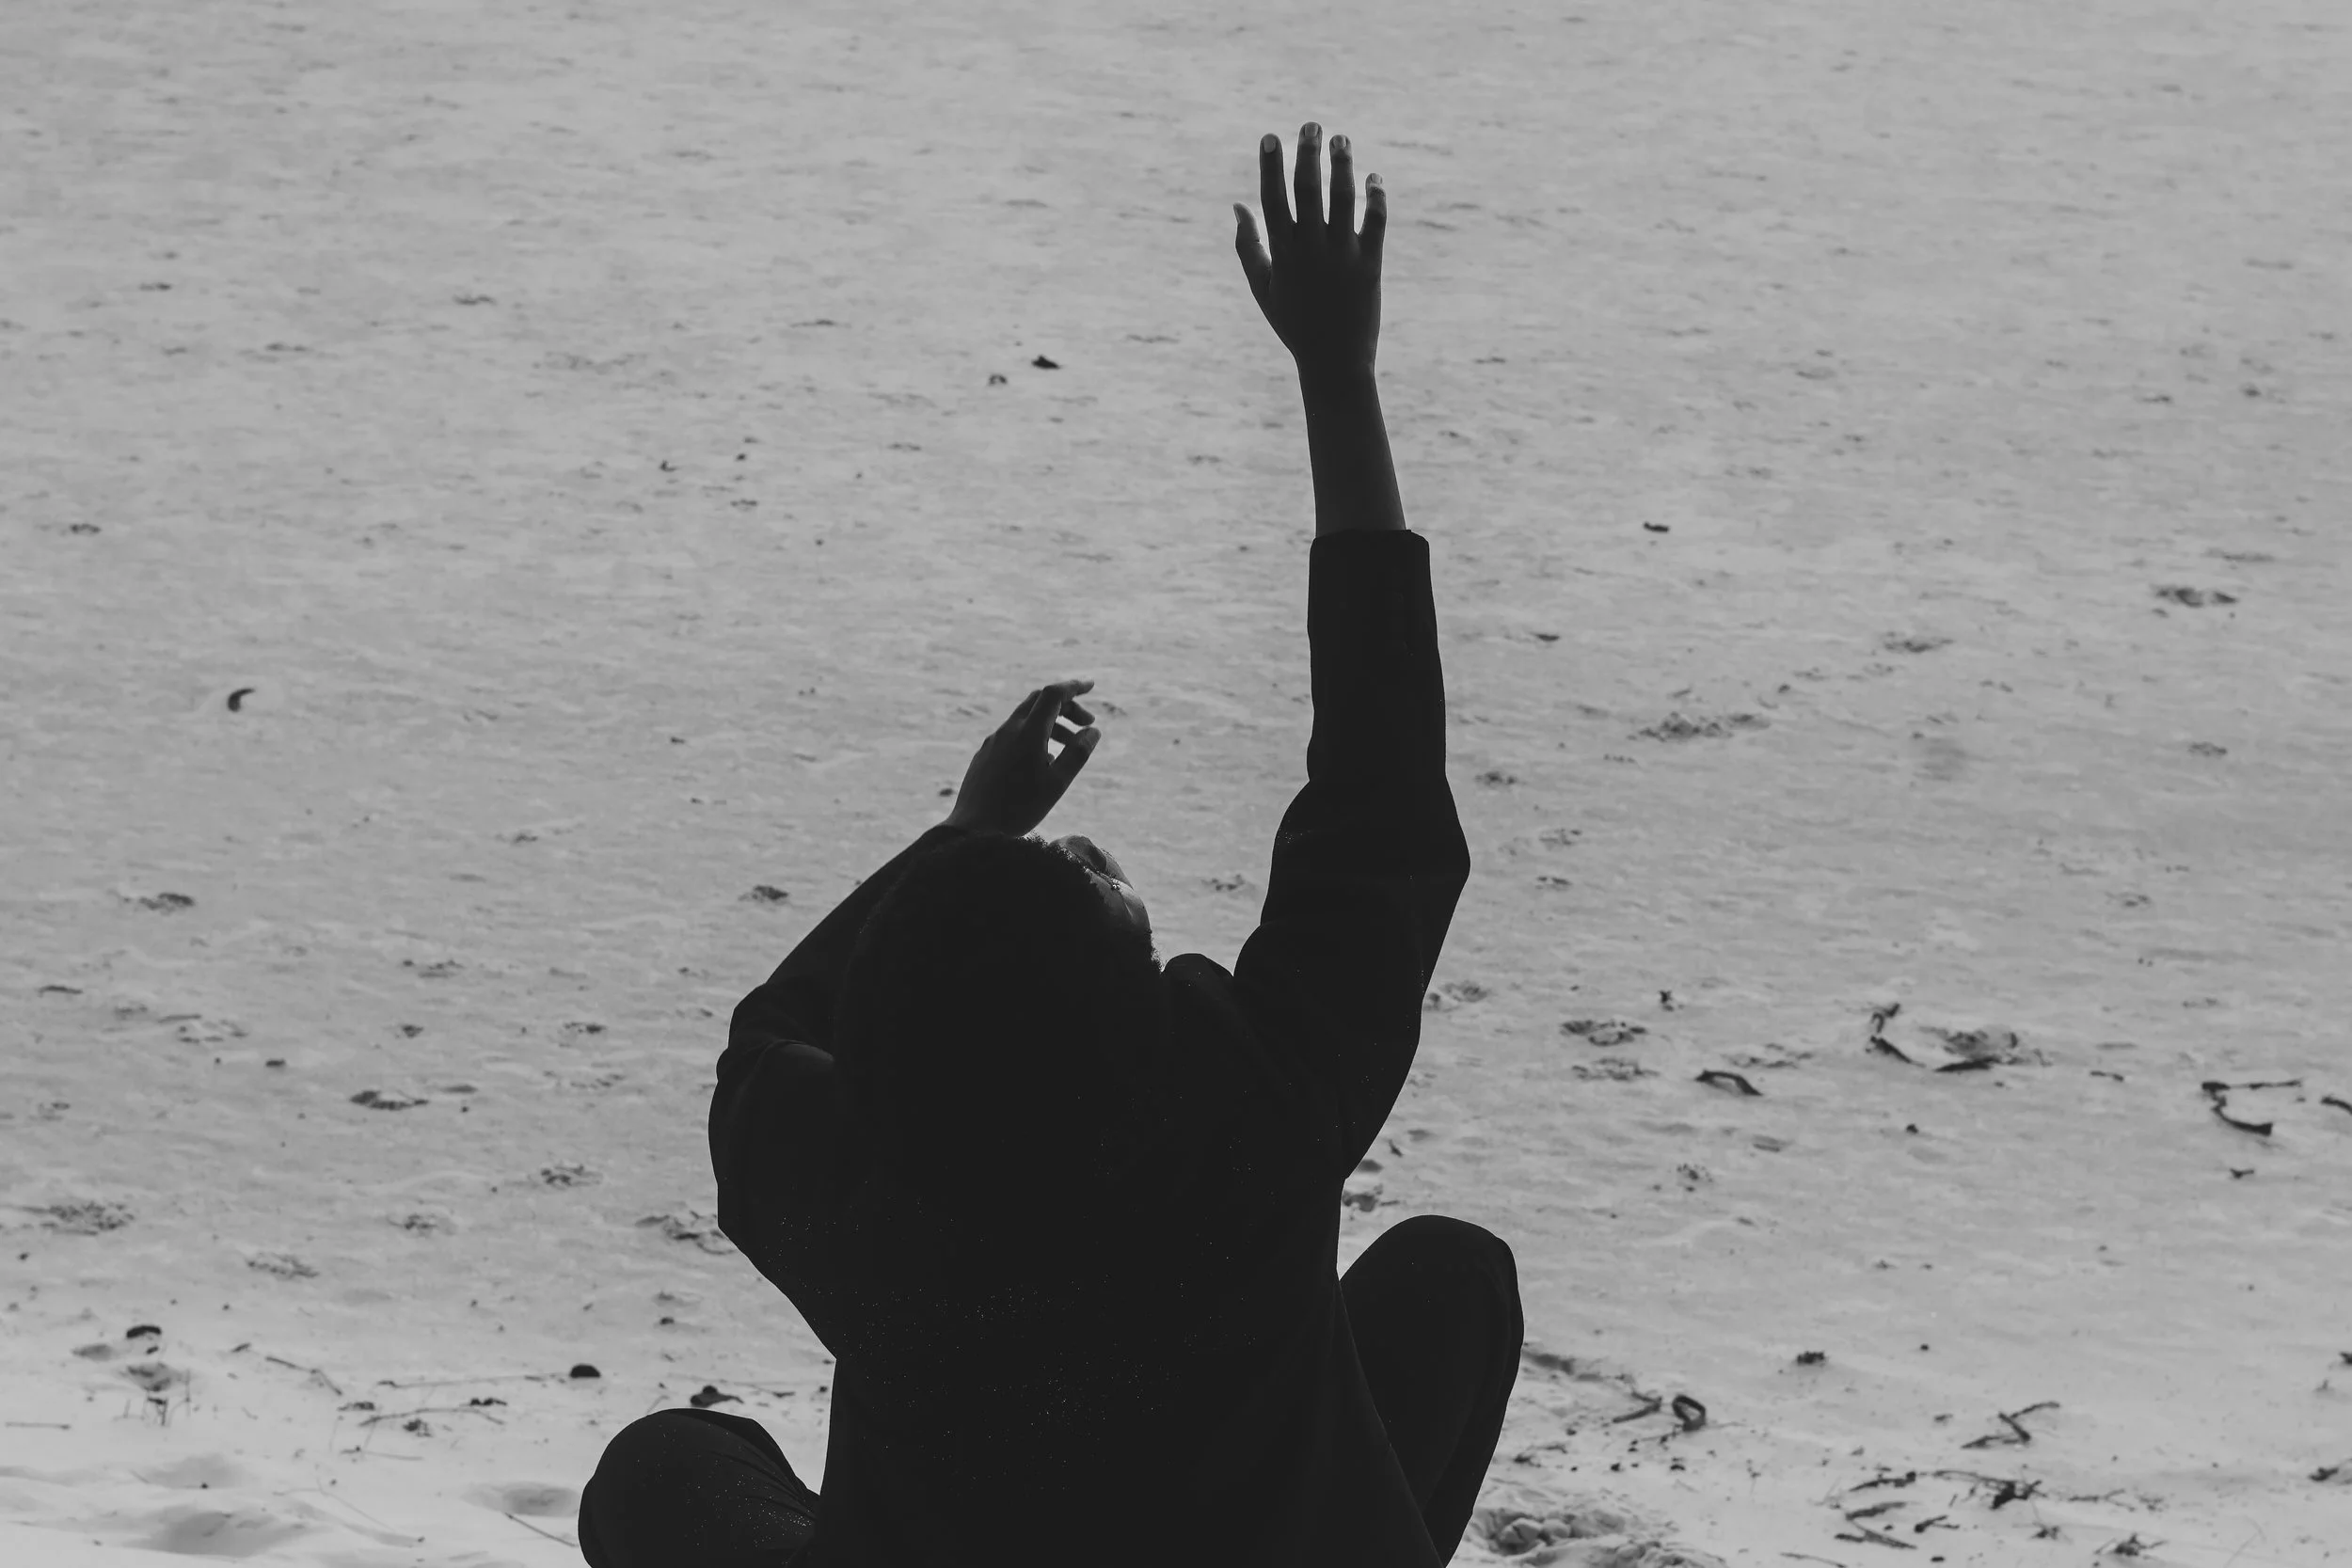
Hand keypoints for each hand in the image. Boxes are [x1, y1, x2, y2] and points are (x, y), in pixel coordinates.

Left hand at [944, 679, 1099, 837]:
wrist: (973, 829)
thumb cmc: (1020, 808)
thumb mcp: (1058, 783)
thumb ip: (1078, 753)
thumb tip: (1093, 732)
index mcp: (1028, 733)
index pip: (1053, 694)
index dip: (1074, 687)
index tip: (1091, 686)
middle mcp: (1008, 730)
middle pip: (1039, 702)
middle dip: (1066, 707)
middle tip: (1087, 724)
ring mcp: (993, 742)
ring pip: (1026, 720)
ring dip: (1051, 725)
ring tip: (1068, 748)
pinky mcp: (985, 755)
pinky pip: (1012, 736)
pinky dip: (1033, 737)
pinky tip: (1041, 763)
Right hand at [1233, 122, 1387, 381]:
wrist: (1334, 362)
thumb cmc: (1294, 324)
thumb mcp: (1263, 287)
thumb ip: (1247, 246)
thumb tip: (1238, 205)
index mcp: (1282, 255)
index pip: (1273, 200)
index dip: (1270, 166)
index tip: (1271, 137)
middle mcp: (1312, 251)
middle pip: (1308, 192)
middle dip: (1308, 155)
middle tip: (1311, 125)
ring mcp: (1343, 257)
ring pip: (1343, 200)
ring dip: (1342, 166)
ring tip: (1341, 140)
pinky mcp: (1371, 265)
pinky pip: (1375, 222)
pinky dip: (1375, 197)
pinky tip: (1373, 177)